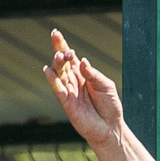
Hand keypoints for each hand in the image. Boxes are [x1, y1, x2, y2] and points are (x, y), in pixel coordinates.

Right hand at [45, 30, 126, 150]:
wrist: (110, 128)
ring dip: (57, 65)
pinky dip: (53, 81)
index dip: (62, 45)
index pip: (69, 57)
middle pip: (61, 63)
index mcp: (82, 74)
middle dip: (59, 53)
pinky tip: (49, 71)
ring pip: (58, 74)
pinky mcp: (67, 104)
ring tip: (59, 57)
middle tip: (63, 51)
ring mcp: (69, 92)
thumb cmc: (110, 106)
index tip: (55, 33)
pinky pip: (58, 90)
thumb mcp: (106, 85)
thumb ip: (93, 74)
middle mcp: (73, 81)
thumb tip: (81, 61)